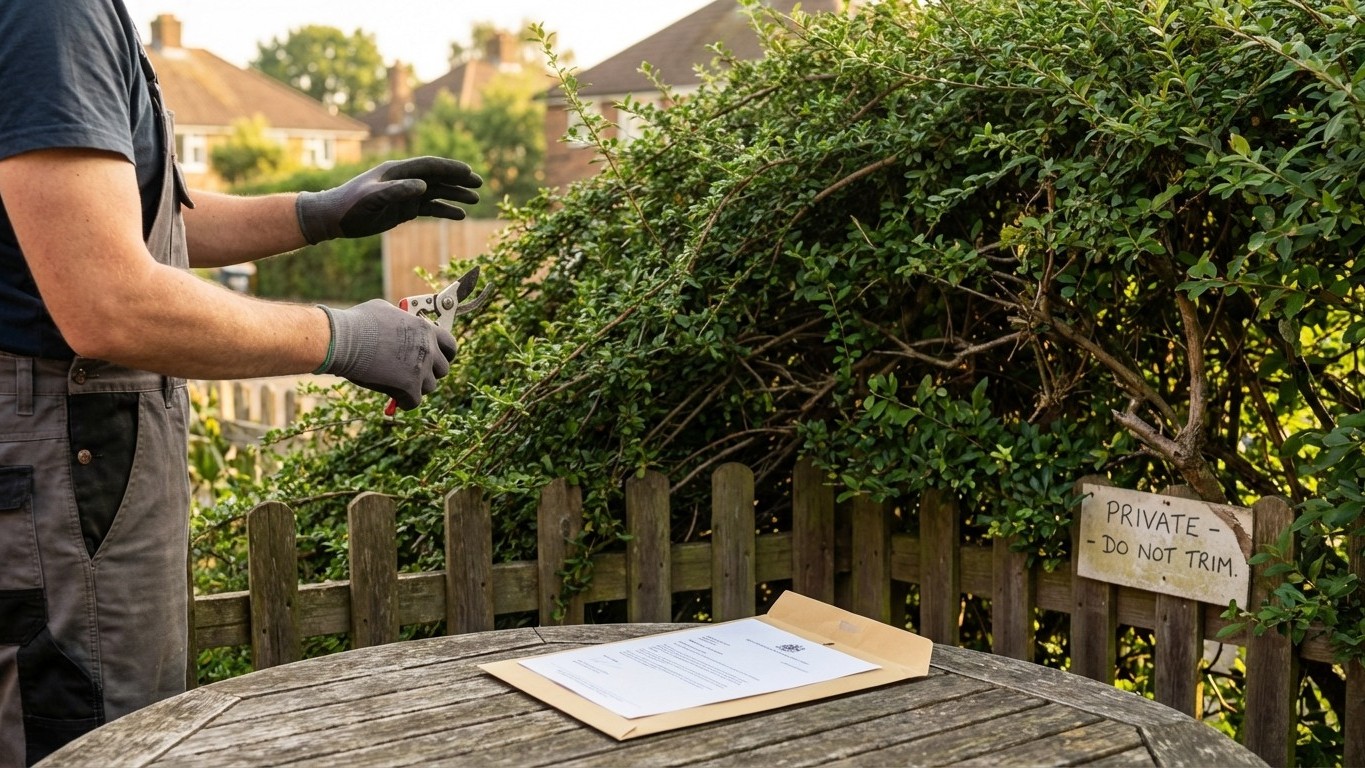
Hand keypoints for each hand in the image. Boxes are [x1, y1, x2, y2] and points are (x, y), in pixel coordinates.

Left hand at [295, 157, 482, 243]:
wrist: (334, 218)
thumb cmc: (349, 205)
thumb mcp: (372, 198)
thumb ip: (397, 191)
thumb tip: (424, 186)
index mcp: (397, 171)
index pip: (429, 166)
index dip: (449, 168)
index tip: (468, 172)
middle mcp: (404, 179)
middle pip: (437, 177)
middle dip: (459, 179)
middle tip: (479, 184)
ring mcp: (405, 194)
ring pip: (436, 192)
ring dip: (455, 195)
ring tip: (475, 199)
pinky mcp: (403, 209)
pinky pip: (429, 208)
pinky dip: (445, 210)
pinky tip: (459, 215)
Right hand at [316, 300, 456, 409]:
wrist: (343, 340)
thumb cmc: (358, 323)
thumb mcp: (385, 311)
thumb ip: (401, 321)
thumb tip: (401, 323)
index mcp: (425, 329)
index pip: (450, 345)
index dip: (445, 355)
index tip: (437, 359)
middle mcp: (428, 348)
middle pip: (443, 369)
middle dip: (429, 372)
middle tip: (413, 374)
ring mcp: (421, 368)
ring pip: (429, 386)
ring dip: (416, 387)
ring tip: (398, 383)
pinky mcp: (410, 387)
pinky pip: (414, 402)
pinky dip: (405, 402)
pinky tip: (394, 398)